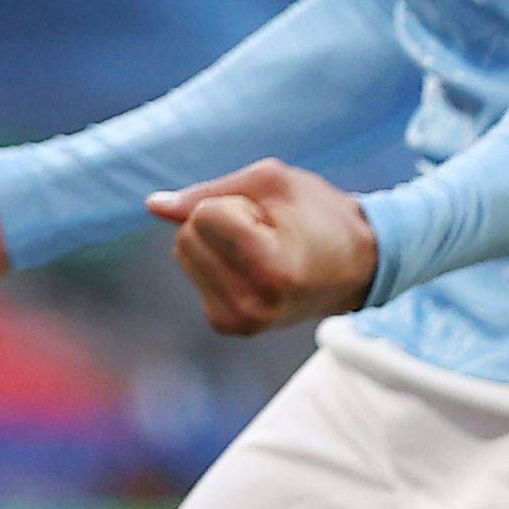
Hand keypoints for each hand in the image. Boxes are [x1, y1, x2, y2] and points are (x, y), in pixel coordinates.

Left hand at [150, 159, 378, 335]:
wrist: (356, 264)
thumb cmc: (316, 213)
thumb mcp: (270, 182)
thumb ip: (207, 191)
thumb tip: (152, 206)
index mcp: (272, 271)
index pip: (203, 216)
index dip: (235, 204)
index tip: (273, 220)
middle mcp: (254, 306)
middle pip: (186, 236)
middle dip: (221, 222)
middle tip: (270, 234)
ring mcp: (242, 322)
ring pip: (184, 253)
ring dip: (216, 242)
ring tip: (264, 249)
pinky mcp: (231, 326)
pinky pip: (194, 272)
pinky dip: (215, 262)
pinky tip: (254, 267)